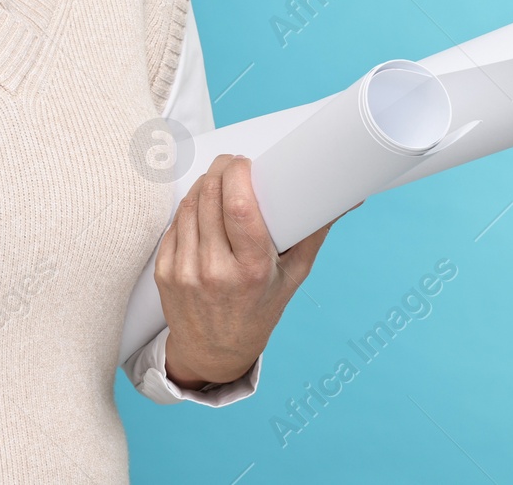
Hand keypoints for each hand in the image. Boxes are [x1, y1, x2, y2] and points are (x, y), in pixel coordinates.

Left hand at [155, 154, 359, 388]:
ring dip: (202, 184)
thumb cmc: (260, 310)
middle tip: (232, 164)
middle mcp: (216, 271)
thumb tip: (347, 197)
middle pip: (211, 197)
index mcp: (252, 270)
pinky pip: (174, 224)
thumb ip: (314, 232)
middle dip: (220, 170)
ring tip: (218, 181)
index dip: (238, 174)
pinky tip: (201, 206)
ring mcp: (186, 272)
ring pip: (189, 205)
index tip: (244, 162)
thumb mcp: (293, 276)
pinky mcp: (165, 272)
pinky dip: (188, 208)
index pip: (239, 206)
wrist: (215, 351)